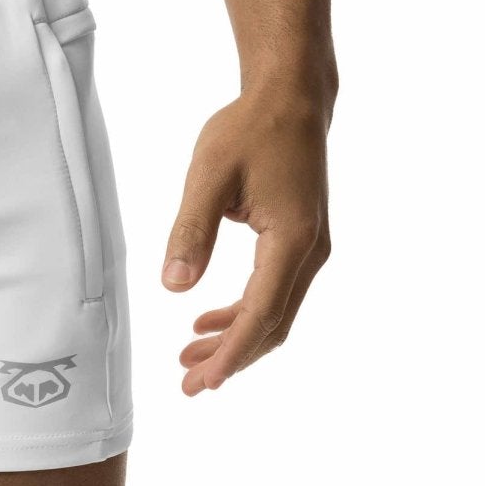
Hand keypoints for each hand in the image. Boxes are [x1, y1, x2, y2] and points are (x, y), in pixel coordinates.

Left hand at [162, 84, 332, 395]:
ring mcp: (310, 250)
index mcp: (291, 239)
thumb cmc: (250, 129)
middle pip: (271, 325)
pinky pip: (274, 294)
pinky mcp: (300, 244)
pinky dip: (242, 316)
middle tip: (188, 386)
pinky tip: (206, 322)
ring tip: (189, 361)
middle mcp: (310, 252)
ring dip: (234, 342)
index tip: (205, 382)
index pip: (261, 313)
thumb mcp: (209, 175)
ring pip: (274, 314)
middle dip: (231, 359)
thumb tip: (174, 287)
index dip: (232, 353)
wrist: (292, 99)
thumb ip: (191, 232)